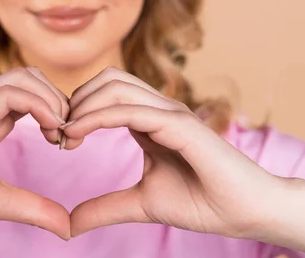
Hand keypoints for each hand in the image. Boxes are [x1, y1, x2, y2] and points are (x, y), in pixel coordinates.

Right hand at [0, 67, 71, 239]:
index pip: (32, 93)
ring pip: (21, 76)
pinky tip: (50, 130)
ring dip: (51, 98)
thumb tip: (68, 228)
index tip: (67, 142)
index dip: (58, 109)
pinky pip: (7, 94)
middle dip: (59, 99)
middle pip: (31, 76)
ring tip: (59, 132)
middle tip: (68, 135)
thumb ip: (33, 208)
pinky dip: (38, 104)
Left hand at [62, 67, 282, 238]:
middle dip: (75, 100)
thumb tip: (69, 223)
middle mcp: (160, 109)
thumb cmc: (202, 202)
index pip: (106, 94)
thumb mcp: (141, 204)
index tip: (58, 139)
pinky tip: (77, 134)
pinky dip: (97, 117)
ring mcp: (171, 113)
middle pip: (107, 80)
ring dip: (82, 105)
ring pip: (115, 86)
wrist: (246, 213)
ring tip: (65, 135)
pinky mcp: (180, 125)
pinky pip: (130, 110)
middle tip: (58, 134)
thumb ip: (105, 207)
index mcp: (150, 120)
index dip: (77, 109)